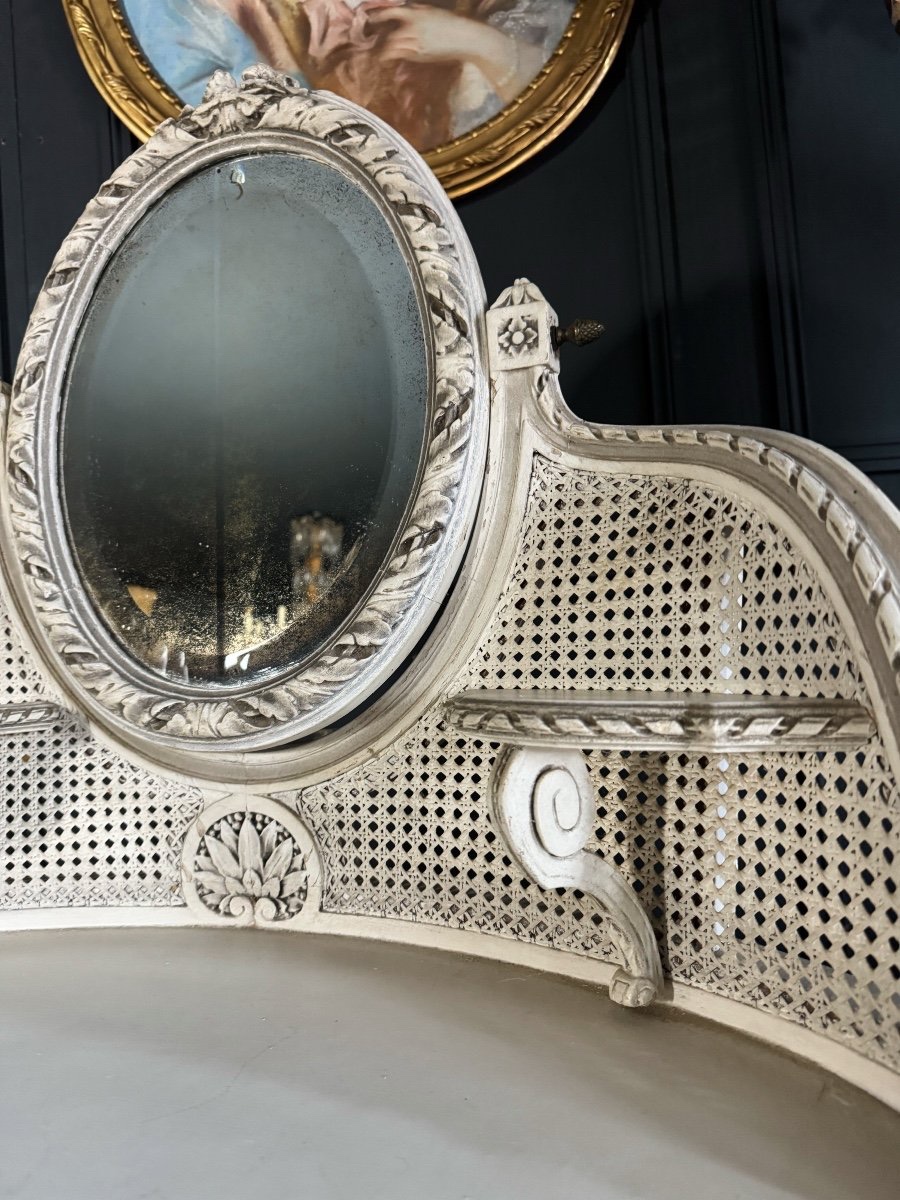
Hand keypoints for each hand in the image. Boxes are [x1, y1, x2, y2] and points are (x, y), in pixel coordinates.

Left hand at [365, 6, 542, 100]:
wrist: (468, 38)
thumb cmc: (452, 25)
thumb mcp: (431, 13)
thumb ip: (415, 13)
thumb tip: (400, 16)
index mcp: (415, 12)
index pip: (387, 11)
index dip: (373, 15)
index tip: (364, 18)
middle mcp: (411, 25)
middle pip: (384, 30)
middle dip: (373, 35)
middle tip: (365, 39)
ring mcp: (414, 41)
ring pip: (389, 44)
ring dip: (381, 48)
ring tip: (375, 51)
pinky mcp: (418, 54)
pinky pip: (398, 55)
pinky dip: (390, 56)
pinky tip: (386, 59)